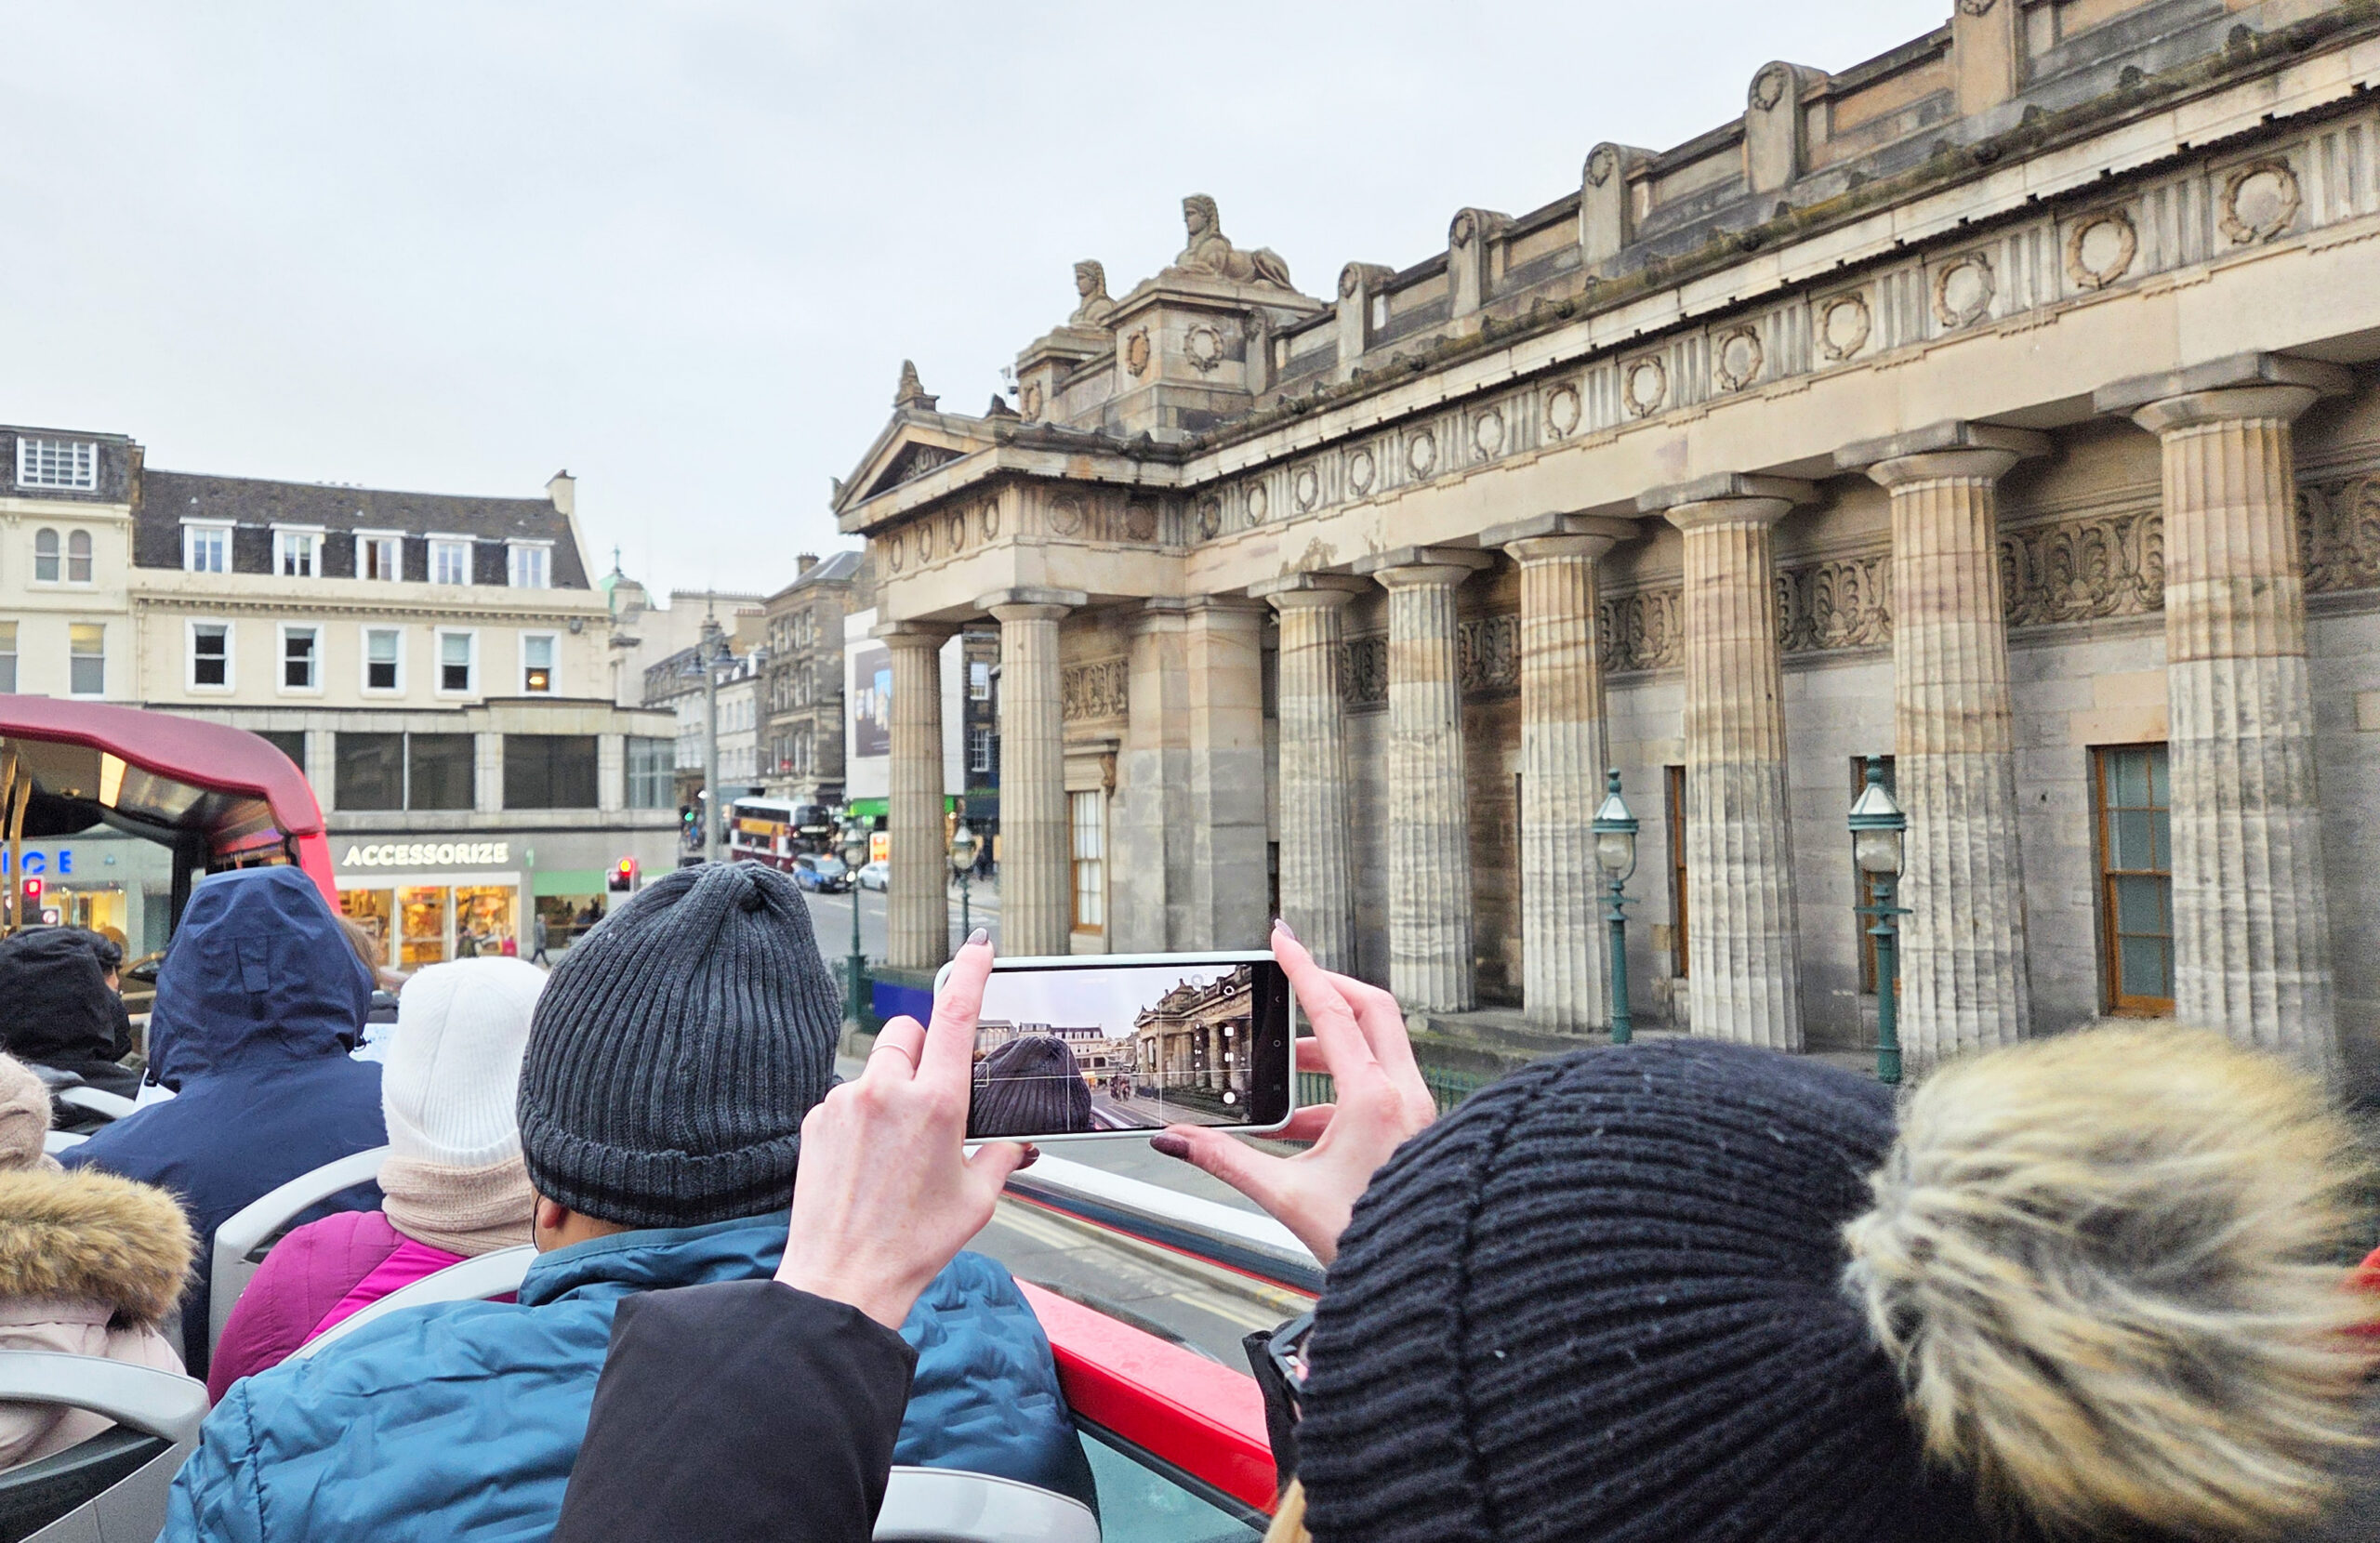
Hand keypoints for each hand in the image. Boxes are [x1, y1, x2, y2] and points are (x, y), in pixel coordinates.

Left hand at [775, 931, 1029, 1328]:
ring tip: (895, 1147)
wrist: (843, 1279)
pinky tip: (866, 1161)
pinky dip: (862, 1114)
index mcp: (936, 1105)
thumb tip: (1014, 1145)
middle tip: (933, 1095)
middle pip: (909, 1030)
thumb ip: (1000, 1158)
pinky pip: (847, 1097)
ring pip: (876, 1067)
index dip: (971, 973)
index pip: (956, 1015)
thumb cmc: (912, 1246)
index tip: (979, 947)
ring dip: (891, 1087)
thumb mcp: (976, 1200)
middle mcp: (886, 1093)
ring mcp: (844, 1103)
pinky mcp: (815, 1121)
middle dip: (924, 1049)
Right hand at [1153, 920, 1435, 1264]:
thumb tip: (1177, 1142)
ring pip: (1379, 1046)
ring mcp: (1418, 1110)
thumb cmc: (1369, 1243)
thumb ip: (1226, 1161)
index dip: (1303, 968)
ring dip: (1331, 1046)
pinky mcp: (1417, 1129)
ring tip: (1286, 1065)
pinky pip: (1381, 1084)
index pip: (1335, 1010)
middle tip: (1292, 982)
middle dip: (1327, 991)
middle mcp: (1406, 1094)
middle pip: (1371, 1009)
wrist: (1425, 1282)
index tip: (1282, 939)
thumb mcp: (1286, 1196)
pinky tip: (1303, 1124)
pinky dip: (1342, 1086)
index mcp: (1375, 1098)